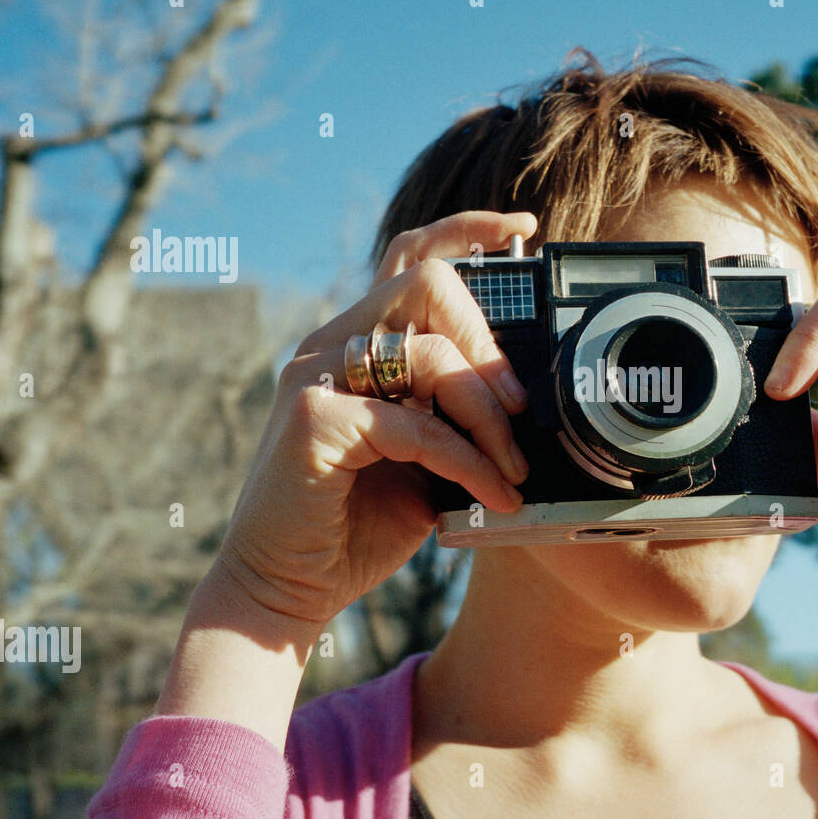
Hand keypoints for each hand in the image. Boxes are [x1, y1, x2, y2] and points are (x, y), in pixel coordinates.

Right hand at [212, 210, 536, 628]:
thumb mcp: (425, 458)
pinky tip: (493, 496)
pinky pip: (416, 424)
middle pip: (426, 283)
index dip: (467, 231)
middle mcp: (330, 345)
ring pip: (428, 353)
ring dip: (488, 415)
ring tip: (513, 469)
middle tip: (520, 405)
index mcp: (357, 343)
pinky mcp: (314, 421)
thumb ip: (457, 416)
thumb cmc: (358, 524)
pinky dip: (467, 461)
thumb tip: (529, 401)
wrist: (288, 587)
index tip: (524, 231)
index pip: (410, 256)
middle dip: (489, 342)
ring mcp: (315, 377)